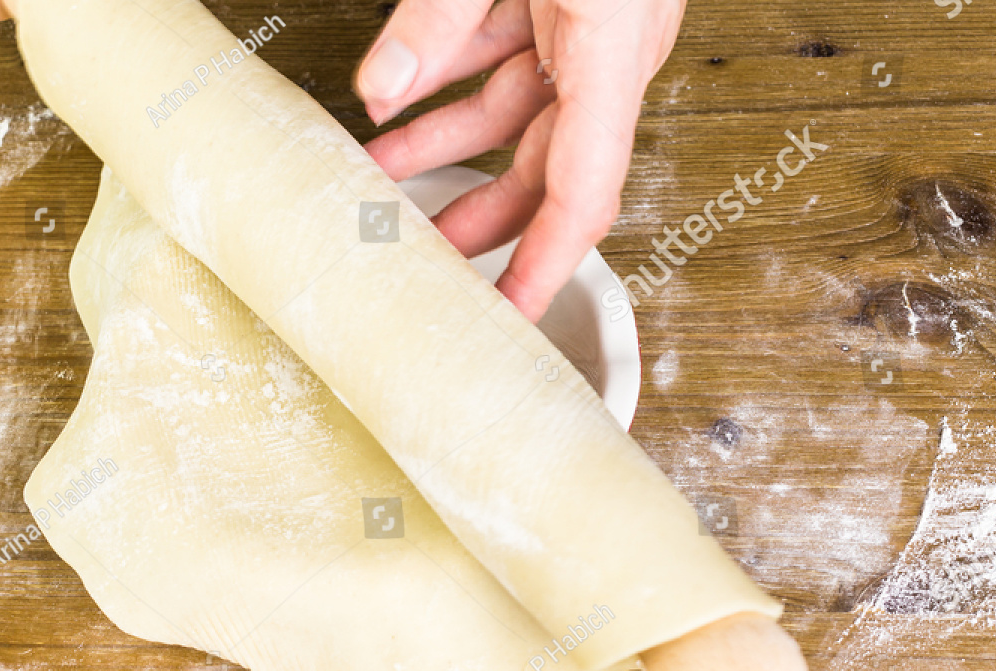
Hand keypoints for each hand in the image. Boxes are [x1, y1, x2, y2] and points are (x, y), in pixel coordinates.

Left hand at [358, 0, 685, 321]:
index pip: (583, 194)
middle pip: (541, 173)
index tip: (512, 315)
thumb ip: (444, 15)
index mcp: (615, 52)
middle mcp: (610, 53)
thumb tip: (384, 84)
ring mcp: (587, 27)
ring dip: (440, 145)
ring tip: (380, 177)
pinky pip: (501, 52)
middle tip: (421, 262)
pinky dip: (446, 75)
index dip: (546, 266)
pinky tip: (397, 95)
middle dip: (474, 223)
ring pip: (509, 113)